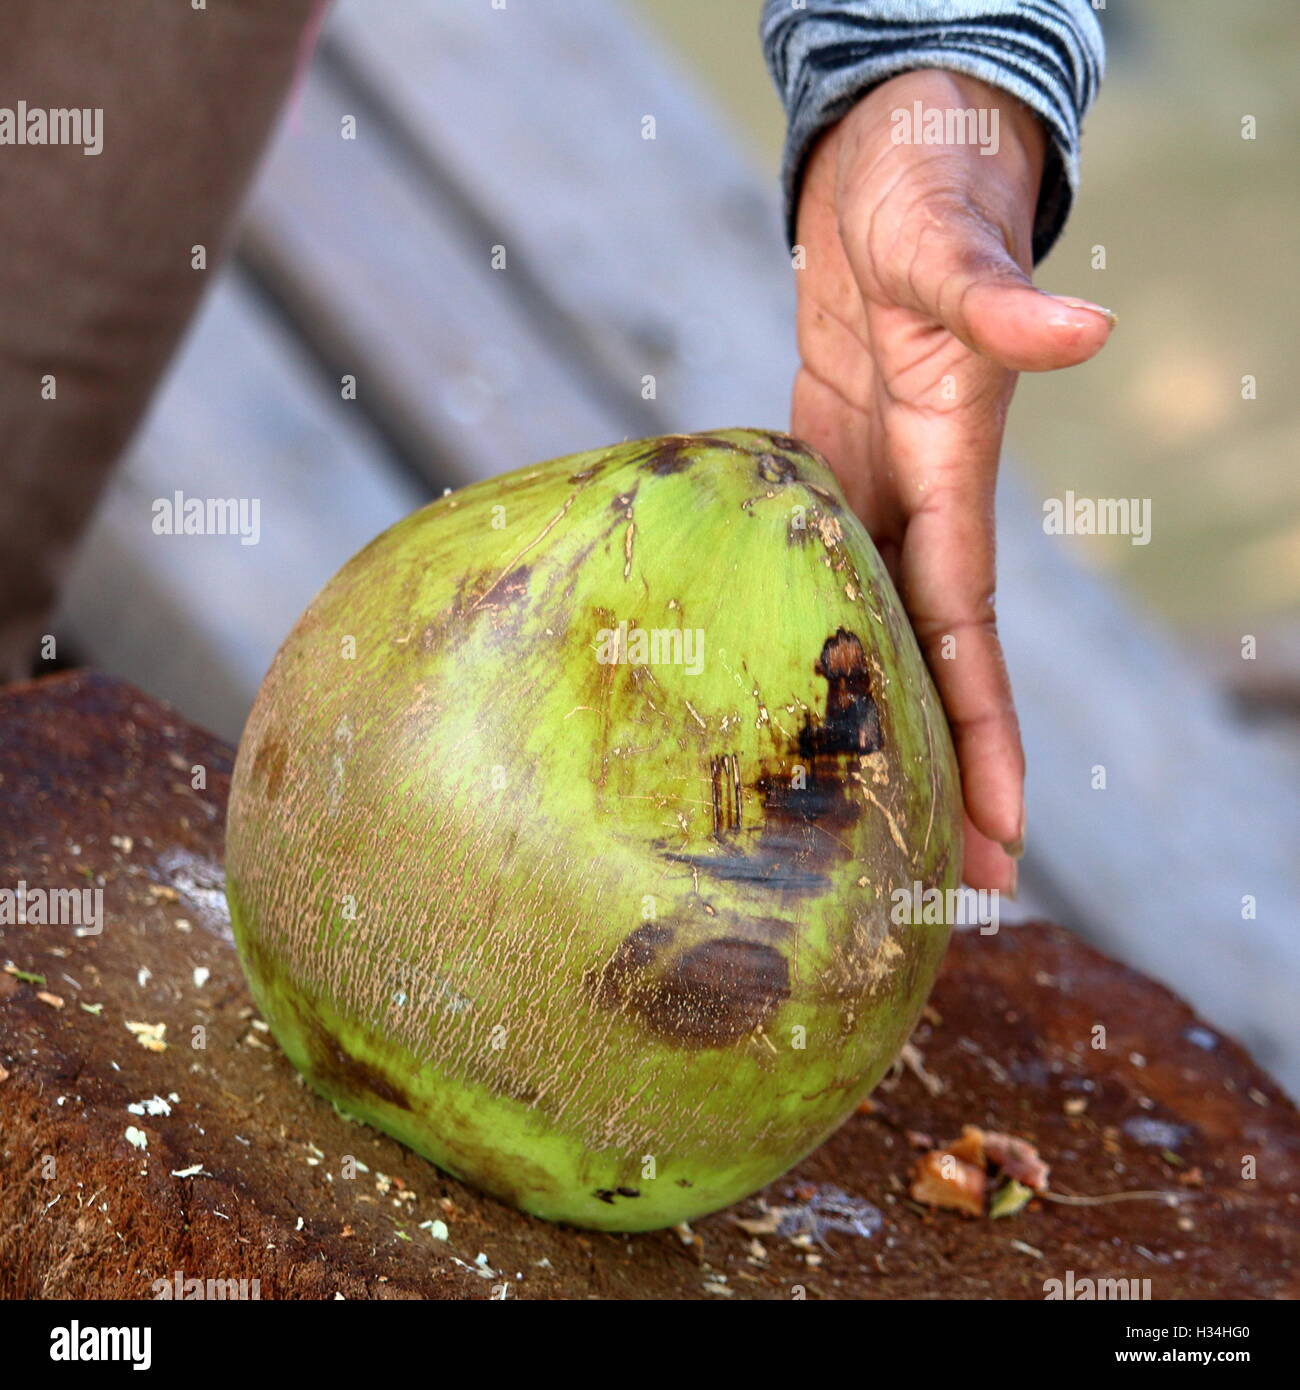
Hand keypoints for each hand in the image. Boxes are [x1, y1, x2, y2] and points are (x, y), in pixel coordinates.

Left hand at [791, 68, 1113, 892]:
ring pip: (874, 644)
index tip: (1005, 836)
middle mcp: (916, 518)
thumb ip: (1004, 306)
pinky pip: (817, 587)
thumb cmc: (925, 213)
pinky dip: (808, 652)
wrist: (887, 188)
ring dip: (873, 731)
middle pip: (931, 674)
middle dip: (942, 777)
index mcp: (951, 490)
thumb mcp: (952, 260)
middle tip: (941, 889)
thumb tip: (1090, 326)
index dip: (989, 741)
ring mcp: (867, 507)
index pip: (975, 643)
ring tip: (858, 829)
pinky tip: (780, 705)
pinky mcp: (821, 488)